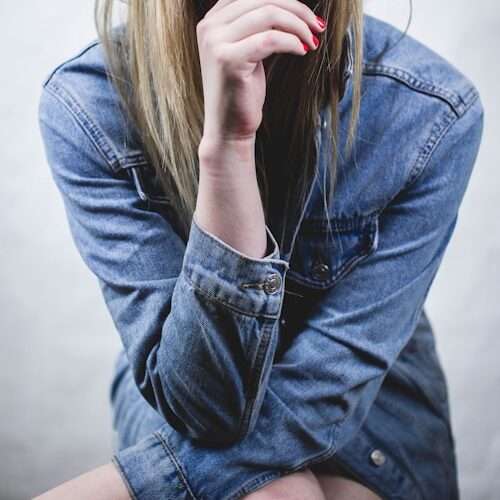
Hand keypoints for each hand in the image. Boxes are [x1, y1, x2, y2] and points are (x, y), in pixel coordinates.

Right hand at [196, 0, 326, 143]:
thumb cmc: (242, 92)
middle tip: (317, 26)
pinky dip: (292, 42)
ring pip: (268, 14)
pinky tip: (302, 51)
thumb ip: (256, 25)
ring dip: (298, 25)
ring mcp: (216, 42)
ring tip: (312, 40)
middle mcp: (209, 27)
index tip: (307, 14)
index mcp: (212, 20)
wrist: (228, 128)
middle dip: (297, 9)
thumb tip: (290, 4)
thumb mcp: (247, 51)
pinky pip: (270, 39)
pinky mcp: (229, 60)